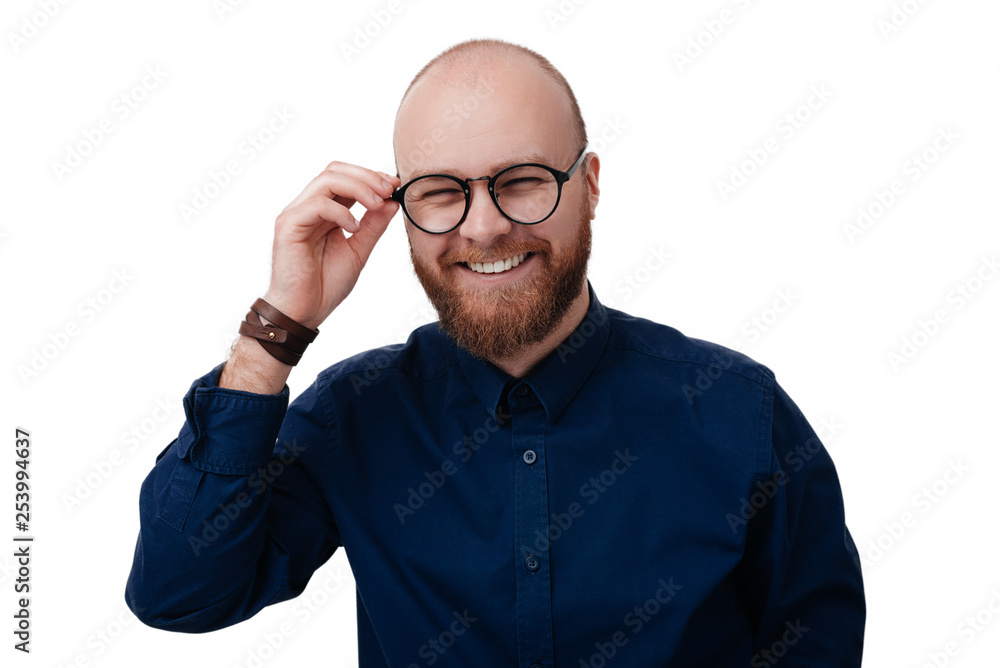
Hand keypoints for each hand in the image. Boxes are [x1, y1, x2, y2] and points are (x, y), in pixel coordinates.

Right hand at [263, 161, 400, 328]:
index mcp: (323, 211)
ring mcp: (296, 214)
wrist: (304, 312)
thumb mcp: (358, 250)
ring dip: (358, 188)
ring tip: (377, 204)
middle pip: (335, 170)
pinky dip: (342, 212)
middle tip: (389, 189)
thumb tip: (392, 203)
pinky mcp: (288, 226)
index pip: (344, 177)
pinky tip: (355, 227)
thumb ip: (374, 227)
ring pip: (327, 180)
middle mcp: (307, 207)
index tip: (395, 186)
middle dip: (367, 176)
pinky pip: (317, 205)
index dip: (371, 176)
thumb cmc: (324, 285)